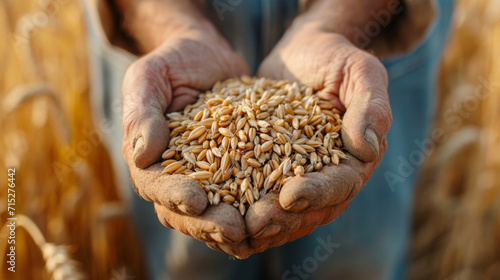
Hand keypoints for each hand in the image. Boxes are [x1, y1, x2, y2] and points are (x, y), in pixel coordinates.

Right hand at [121, 23, 250, 244]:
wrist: (207, 58)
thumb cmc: (173, 63)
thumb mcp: (150, 76)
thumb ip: (142, 112)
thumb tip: (142, 155)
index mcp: (149, 159)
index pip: (155, 186)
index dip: (174, 196)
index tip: (196, 200)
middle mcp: (176, 177)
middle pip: (186, 213)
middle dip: (209, 224)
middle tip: (235, 230)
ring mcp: (207, 180)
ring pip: (216, 215)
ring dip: (236, 229)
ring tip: (259, 232)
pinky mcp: (237, 173)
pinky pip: (245, 199)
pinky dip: (258, 211)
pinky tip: (279, 218)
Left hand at [240, 25, 391, 253]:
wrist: (303, 52)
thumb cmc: (335, 58)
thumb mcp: (360, 72)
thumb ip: (370, 107)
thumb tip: (367, 149)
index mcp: (355, 159)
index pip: (340, 185)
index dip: (316, 194)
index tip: (289, 196)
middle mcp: (329, 174)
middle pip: (310, 207)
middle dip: (283, 218)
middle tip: (254, 224)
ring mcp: (299, 175)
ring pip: (284, 210)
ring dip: (261, 222)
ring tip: (234, 228)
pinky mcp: (271, 168)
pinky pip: (258, 192)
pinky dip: (242, 205)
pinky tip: (219, 211)